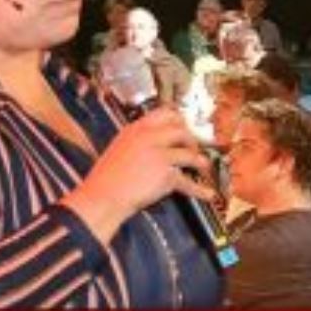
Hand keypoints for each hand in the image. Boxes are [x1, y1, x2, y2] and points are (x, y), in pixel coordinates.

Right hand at [61, 108, 212, 242]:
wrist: (102, 197)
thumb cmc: (106, 179)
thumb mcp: (118, 149)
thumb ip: (137, 142)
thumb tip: (156, 144)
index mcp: (135, 130)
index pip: (164, 113)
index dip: (179, 120)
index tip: (186, 126)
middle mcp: (149, 138)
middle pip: (181, 131)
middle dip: (192, 140)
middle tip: (194, 148)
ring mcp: (159, 155)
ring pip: (190, 154)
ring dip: (200, 162)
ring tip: (204, 167)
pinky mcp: (166, 175)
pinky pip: (189, 182)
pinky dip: (200, 190)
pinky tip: (208, 194)